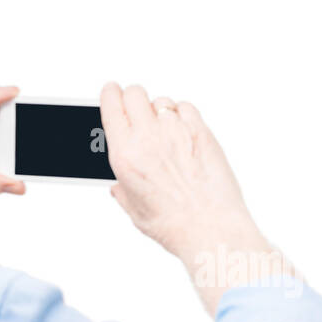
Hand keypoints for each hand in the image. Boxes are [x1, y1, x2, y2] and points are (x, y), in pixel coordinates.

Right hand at [99, 82, 291, 313]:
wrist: (211, 229)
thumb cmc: (176, 225)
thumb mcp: (137, 212)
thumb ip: (124, 193)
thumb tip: (119, 188)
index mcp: (126, 156)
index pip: (112, 105)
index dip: (110, 94)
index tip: (112, 92)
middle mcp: (149, 138)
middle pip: (135, 94)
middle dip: (134, 100)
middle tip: (138, 112)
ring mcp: (177, 132)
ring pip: (162, 101)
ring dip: (159, 111)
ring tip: (165, 131)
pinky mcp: (201, 132)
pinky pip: (186, 107)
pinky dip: (183, 115)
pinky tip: (184, 131)